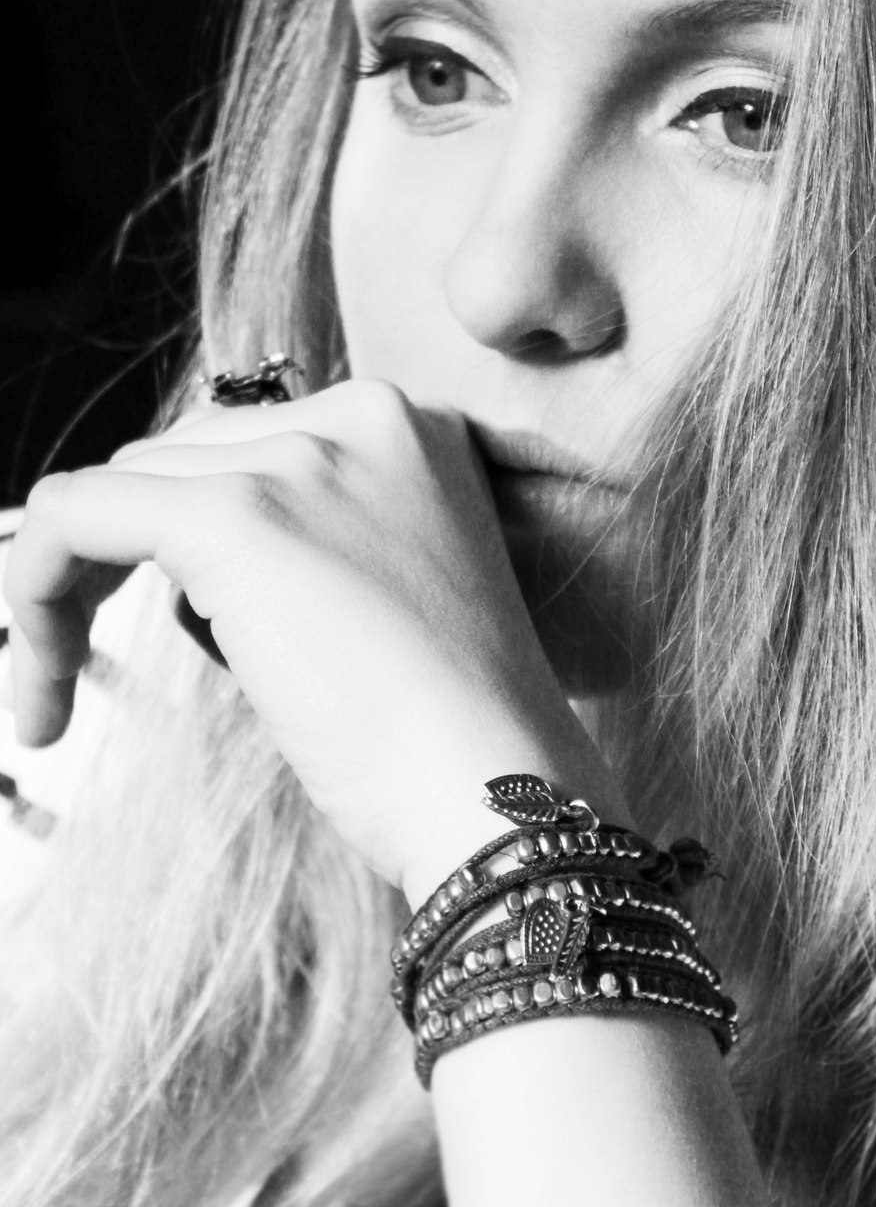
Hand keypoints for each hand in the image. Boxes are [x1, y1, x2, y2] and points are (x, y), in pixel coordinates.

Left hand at [3, 380, 621, 899]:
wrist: (499, 791)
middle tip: (78, 671)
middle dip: (120, 558)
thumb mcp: (391, 596)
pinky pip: (73, 516)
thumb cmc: (454, 736)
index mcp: (407, 427)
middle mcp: (357, 416)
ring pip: (115, 490)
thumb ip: (311, 543)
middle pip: (174, 459)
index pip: (241, 448)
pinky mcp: (235, 516)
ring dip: (70, 592)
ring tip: (60, 701)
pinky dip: (32, 589)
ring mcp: (298, 460)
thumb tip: (196, 560)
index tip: (158, 624)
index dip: (177, 535)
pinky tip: (42, 685)